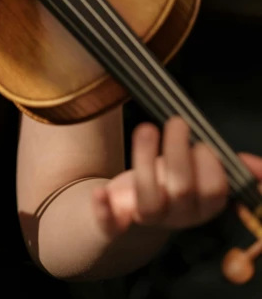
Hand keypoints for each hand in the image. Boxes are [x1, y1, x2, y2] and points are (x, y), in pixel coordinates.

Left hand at [91, 116, 261, 237]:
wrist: (128, 218)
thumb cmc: (167, 186)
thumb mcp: (198, 175)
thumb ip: (225, 166)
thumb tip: (255, 164)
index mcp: (201, 205)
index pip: (214, 191)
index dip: (209, 165)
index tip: (199, 142)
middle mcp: (177, 216)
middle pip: (182, 189)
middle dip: (178, 152)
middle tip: (176, 123)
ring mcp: (145, 220)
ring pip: (149, 199)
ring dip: (146, 160)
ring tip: (145, 127)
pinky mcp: (114, 223)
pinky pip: (110, 224)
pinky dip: (105, 210)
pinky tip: (101, 193)